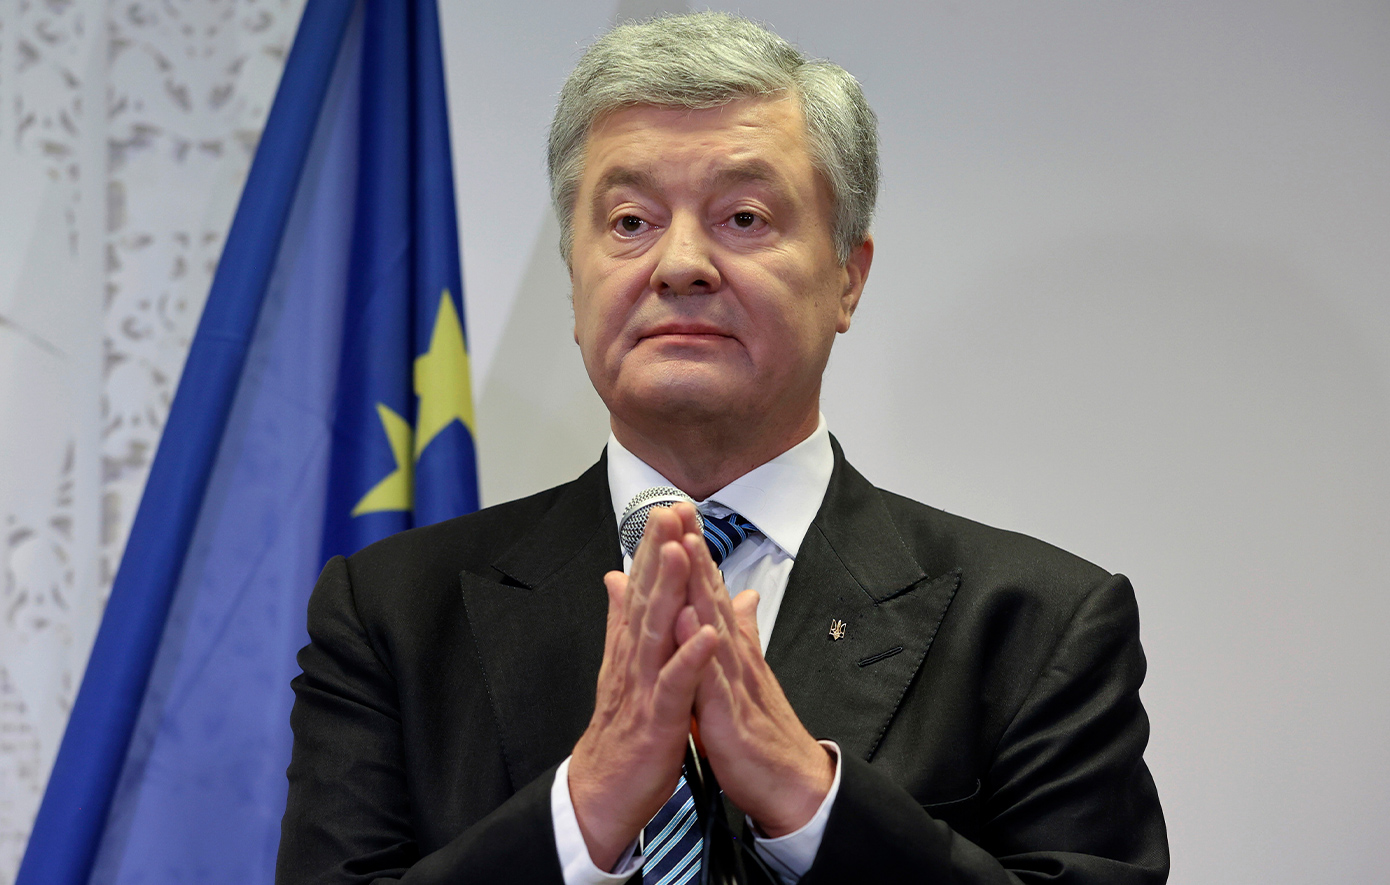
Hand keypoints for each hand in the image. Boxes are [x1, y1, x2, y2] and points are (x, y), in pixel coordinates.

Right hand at [569, 504, 717, 869]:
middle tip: (668, 511)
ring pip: (656, 632)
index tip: (667, 508)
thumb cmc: (621, 730)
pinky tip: (706, 635)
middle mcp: (633, 660)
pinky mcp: (656, 720)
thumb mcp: (623, 667)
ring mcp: (643, 688)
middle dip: (658, 553)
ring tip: (680, 553)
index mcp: (631, 647)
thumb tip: (617, 576)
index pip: (642, 588)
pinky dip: (689, 661)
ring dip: (668, 592)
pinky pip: (675, 687)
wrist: (603, 792)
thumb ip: (621, 620)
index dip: (654, 548)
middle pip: (645, 599)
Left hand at [676, 532, 835, 836]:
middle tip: (677, 506)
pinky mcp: (729, 715)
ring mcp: (733, 682)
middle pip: (711, 593)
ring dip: (699, 584)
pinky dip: (700, 649)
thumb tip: (740, 595)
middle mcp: (733, 656)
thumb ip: (741, 632)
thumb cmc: (763, 731)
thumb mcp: (744, 674)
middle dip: (692, 549)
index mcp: (730, 648)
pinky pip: (712, 679)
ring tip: (683, 544)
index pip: (708, 590)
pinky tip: (686, 621)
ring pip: (713, 624)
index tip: (675, 512)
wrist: (790, 784)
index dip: (691, 550)